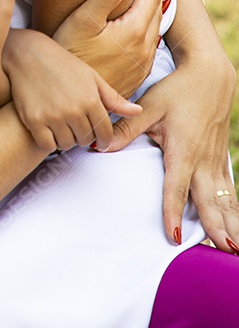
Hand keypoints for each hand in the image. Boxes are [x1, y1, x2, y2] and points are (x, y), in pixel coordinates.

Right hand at [2, 30, 141, 151]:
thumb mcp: (91, 77)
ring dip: (66, 139)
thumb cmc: (62, 63)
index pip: (105, 133)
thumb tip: (138, 111)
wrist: (27, 54)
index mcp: (91, 100)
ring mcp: (53, 116)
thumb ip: (114, 98)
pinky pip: (47, 144)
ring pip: (67, 145)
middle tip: (77, 126)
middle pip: (86, 140)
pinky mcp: (34, 120)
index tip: (100, 142)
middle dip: (84, 136)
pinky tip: (49, 130)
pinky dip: (49, 141)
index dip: (104, 140)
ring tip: (63, 126)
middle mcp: (74, 110)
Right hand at [52, 0, 163, 96]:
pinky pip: (151, 46)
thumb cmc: (68, 53)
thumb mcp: (85, 18)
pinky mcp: (135, 76)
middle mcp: (144, 49)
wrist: (66, 97)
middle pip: (158, 11)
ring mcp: (141, 65)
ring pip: (156, 29)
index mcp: (134, 31)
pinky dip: (151, 28)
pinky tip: (146, 27)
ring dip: (157, 8)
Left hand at [108, 33, 238, 250]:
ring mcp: (215, 162)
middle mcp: (203, 161)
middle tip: (221, 251)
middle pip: (209, 202)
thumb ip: (126, 128)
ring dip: (232, 226)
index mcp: (183, 150)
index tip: (172, 236)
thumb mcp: (150, 105)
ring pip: (225, 201)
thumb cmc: (177, 91)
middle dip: (216, 228)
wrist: (210, 76)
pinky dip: (234, 212)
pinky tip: (236, 230)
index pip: (176, 188)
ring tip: (234, 251)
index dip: (173, 213)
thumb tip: (101, 146)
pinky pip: (229, 192)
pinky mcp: (221, 160)